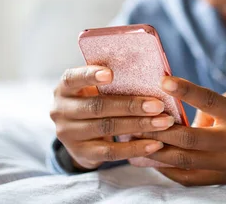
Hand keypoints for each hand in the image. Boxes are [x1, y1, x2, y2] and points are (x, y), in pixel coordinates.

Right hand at [50, 66, 173, 169]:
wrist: (78, 134)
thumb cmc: (94, 99)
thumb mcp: (92, 88)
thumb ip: (109, 79)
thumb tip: (147, 71)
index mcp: (65, 88)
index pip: (73, 78)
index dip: (90, 75)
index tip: (111, 74)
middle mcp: (61, 110)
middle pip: (98, 106)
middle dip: (131, 105)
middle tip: (158, 105)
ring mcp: (69, 134)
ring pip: (107, 128)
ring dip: (139, 125)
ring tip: (163, 122)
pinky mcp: (81, 153)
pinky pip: (111, 153)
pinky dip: (135, 148)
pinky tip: (155, 144)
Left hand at [133, 77, 225, 185]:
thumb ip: (213, 102)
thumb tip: (181, 107)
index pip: (211, 102)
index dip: (187, 92)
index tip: (164, 81)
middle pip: (191, 137)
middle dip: (160, 128)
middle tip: (135, 118)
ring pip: (185, 160)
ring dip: (156, 151)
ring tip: (132, 140)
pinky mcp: (220, 180)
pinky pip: (188, 178)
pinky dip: (166, 169)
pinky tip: (148, 158)